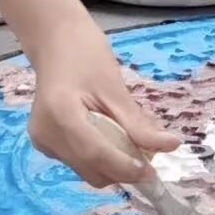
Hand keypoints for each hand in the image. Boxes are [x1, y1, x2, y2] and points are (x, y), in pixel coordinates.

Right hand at [24, 2, 180, 187]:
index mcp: (60, 116)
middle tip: (150, 156)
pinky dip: (100, 157)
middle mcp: (45, 136)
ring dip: (113, 165)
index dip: (127, 168)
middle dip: (122, 169)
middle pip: (91, 170)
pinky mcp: (46, 144)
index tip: (153, 173)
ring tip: (132, 143)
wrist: (55, 41)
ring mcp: (43, 142)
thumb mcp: (115, 87)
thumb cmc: (85, 54)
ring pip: (87, 170)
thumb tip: (171, 146)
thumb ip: (138, 123)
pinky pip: (80, 161)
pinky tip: (111, 137)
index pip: (96, 154)